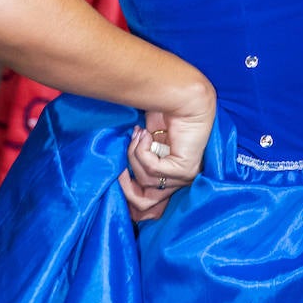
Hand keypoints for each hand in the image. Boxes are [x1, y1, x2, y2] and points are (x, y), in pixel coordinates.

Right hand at [119, 88, 215, 222]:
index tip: (117, 177)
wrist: (183, 97)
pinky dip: (142, 150)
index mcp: (171, 178)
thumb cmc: (164, 115)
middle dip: (125, 186)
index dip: (129, 195)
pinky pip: (152, 169)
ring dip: (134, 155)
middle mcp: (180, 181)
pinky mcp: (185, 169)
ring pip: (145, 180)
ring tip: (139, 134)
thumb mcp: (144, 142)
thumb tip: (118, 177)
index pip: (149, 205)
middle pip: (144, 202)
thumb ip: (136, 160)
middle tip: (117, 168)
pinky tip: (146, 133)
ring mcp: (184, 177)